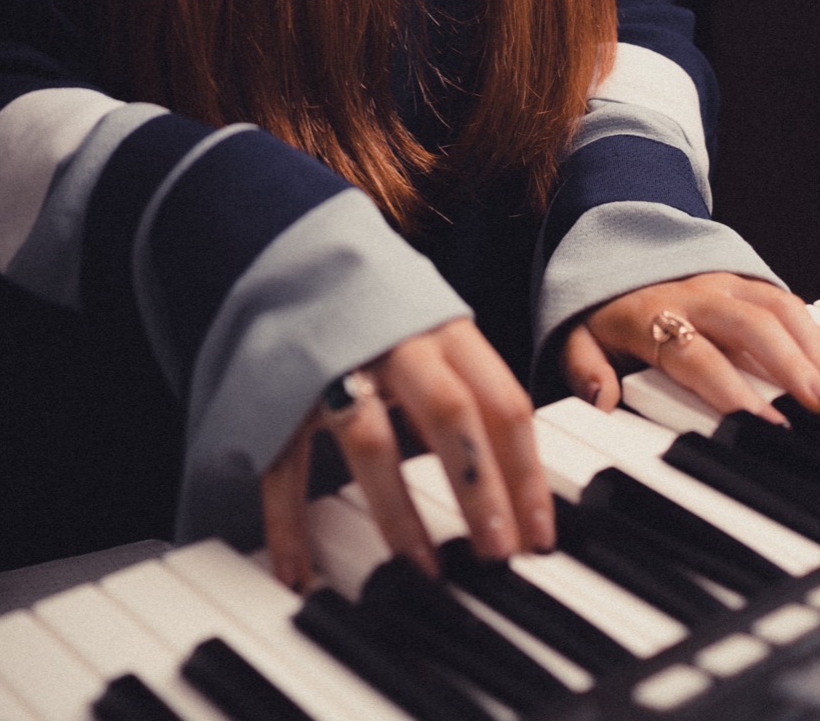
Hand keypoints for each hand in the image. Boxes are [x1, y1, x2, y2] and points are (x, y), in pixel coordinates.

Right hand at [261, 317, 555, 590]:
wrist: (291, 249)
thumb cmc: (379, 308)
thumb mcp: (434, 329)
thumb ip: (469, 387)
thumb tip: (515, 469)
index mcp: (443, 329)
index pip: (501, 401)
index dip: (526, 472)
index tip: (538, 536)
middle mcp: (396, 344)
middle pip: (449, 413)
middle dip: (478, 487)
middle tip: (498, 555)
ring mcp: (335, 365)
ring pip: (371, 439)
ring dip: (399, 511)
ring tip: (422, 571)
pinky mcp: (281, 389)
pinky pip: (285, 460)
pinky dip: (289, 519)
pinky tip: (300, 570)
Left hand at [561, 272, 819, 425]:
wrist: (616, 244)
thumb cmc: (602, 310)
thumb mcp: (575, 336)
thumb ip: (583, 367)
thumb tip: (601, 400)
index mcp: (651, 314)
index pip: (695, 353)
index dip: (730, 389)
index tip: (766, 426)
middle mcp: (696, 294)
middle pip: (752, 325)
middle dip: (793, 367)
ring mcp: (729, 284)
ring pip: (782, 309)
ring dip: (819, 352)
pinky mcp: (752, 283)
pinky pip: (794, 303)